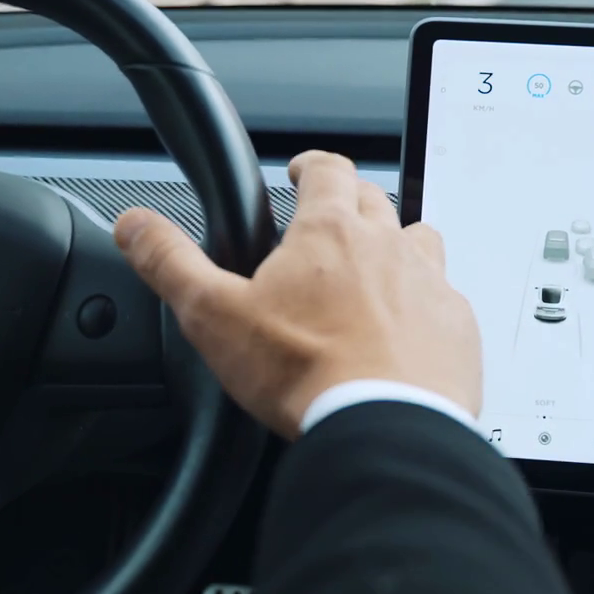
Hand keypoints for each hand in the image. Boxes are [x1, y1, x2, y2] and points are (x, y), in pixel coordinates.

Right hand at [113, 150, 481, 438]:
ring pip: (419, 240)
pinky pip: (446, 299)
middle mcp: (389, 246)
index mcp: (330, 232)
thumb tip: (136, 224)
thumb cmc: (304, 374)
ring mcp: (431, 284)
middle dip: (351, 203)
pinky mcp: (457, 326)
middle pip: (374, 201)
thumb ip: (171, 263)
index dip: (311, 165)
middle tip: (330, 223)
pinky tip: (408, 331)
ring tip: (374, 271)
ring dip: (397, 247)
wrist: (385, 428)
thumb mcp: (213, 316)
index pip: (327, 170)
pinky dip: (427, 305)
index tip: (301, 171)